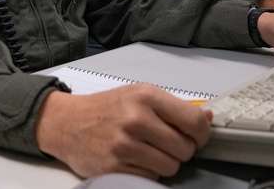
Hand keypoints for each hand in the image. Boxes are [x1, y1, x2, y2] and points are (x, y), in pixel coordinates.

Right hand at [35, 84, 212, 178]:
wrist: (66, 123)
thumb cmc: (105, 109)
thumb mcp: (137, 95)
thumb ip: (172, 107)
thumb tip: (207, 117)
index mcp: (145, 96)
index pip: (193, 121)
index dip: (202, 134)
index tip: (198, 137)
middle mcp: (136, 119)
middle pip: (185, 148)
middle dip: (180, 149)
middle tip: (165, 142)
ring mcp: (125, 145)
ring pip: (171, 166)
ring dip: (164, 162)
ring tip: (147, 150)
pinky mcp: (116, 168)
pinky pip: (151, 177)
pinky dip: (147, 171)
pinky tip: (134, 159)